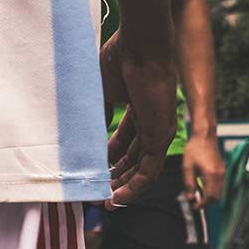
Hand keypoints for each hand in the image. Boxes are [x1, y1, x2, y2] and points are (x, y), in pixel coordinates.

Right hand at [101, 30, 176, 207]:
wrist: (140, 48)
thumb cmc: (120, 60)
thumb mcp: (102, 92)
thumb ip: (98, 115)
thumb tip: (87, 135)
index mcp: (138, 108)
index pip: (124, 141)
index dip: (109, 158)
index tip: (93, 170)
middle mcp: (151, 121)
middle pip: (133, 157)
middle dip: (115, 176)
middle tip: (97, 190)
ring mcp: (158, 131)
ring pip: (141, 168)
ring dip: (123, 186)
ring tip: (104, 201)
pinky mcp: (161, 138)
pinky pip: (148, 172)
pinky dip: (134, 187)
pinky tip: (117, 198)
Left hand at [182, 133, 224, 208]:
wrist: (205, 136)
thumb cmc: (195, 149)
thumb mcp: (187, 167)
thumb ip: (188, 184)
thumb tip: (189, 198)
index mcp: (211, 174)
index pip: (210, 197)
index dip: (202, 205)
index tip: (194, 207)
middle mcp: (220, 175)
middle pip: (217, 198)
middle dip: (207, 203)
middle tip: (196, 204)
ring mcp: (223, 173)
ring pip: (220, 193)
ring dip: (210, 198)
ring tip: (198, 197)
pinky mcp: (222, 171)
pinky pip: (220, 186)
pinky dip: (213, 191)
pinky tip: (203, 189)